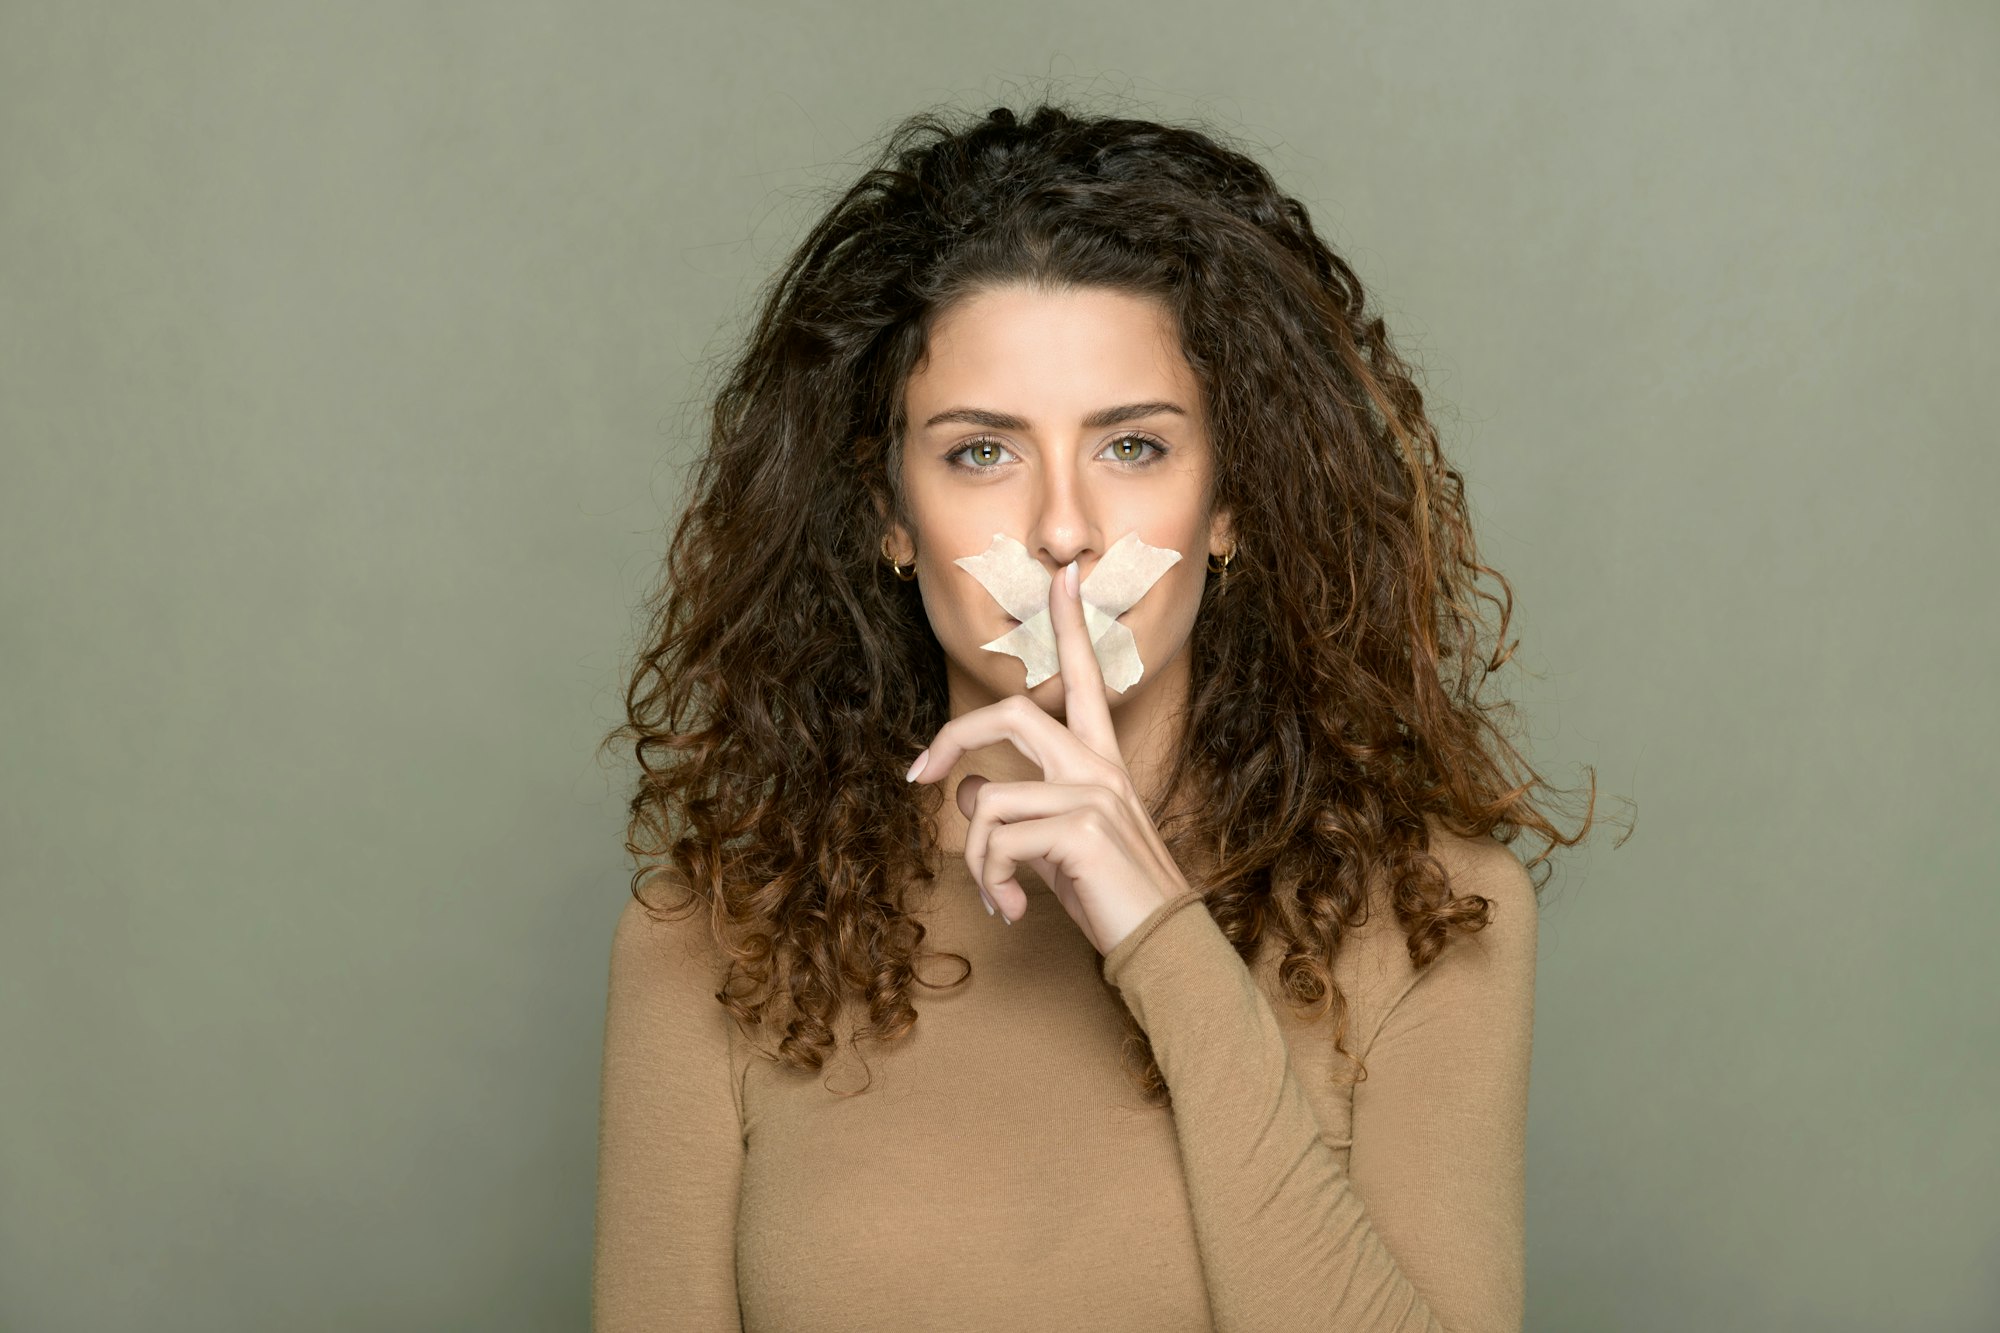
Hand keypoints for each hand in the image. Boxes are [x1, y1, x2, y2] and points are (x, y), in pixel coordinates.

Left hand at [905, 557, 1191, 955]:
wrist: (1162, 946)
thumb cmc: (1111, 896)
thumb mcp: (1053, 846)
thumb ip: (1013, 809)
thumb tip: (962, 789)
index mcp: (1101, 762)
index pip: (1087, 679)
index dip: (1069, 626)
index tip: (1064, 576)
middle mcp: (1100, 766)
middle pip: (1012, 713)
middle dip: (952, 736)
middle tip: (915, 777)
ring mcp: (1093, 795)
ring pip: (987, 801)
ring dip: (976, 860)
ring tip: (999, 898)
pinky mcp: (1082, 830)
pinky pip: (997, 841)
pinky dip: (992, 882)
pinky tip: (1014, 911)